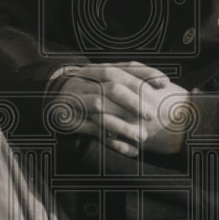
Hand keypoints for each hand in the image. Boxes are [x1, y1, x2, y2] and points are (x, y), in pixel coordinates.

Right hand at [53, 62, 192, 156]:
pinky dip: (113, 142)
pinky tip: (131, 150)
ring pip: (100, 109)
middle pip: (112, 87)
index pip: (122, 69)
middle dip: (134, 100)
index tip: (165, 83)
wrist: (54, 102)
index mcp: (95, 70)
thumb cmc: (90, 90)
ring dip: (123, 124)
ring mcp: (76, 101)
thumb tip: (165, 81)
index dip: (144, 75)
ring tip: (143, 136)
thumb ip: (130, 77)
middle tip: (152, 114)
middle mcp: (85, 82)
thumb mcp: (105, 79)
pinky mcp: (71, 121)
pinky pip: (93, 131)